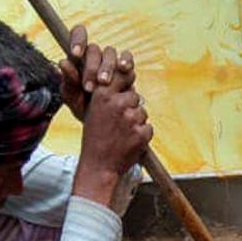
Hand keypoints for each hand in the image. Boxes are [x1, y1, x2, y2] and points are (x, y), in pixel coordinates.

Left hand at [60, 25, 135, 121]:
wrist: (103, 122)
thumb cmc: (84, 107)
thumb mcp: (72, 97)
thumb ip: (68, 81)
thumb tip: (64, 62)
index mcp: (79, 58)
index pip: (78, 36)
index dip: (78, 40)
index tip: (75, 54)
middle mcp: (95, 56)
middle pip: (94, 50)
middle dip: (91, 68)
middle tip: (89, 87)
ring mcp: (111, 61)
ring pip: (110, 54)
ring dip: (106, 68)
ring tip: (103, 84)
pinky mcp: (125, 69)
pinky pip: (127, 58)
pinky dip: (126, 61)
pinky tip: (123, 69)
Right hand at [70, 48, 151, 207]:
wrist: (98, 165)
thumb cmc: (95, 138)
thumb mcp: (92, 110)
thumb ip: (107, 94)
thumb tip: (125, 79)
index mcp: (102, 95)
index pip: (123, 74)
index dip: (127, 78)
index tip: (127, 83)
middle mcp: (116, 104)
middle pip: (135, 96)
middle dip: (130, 107)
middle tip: (119, 122)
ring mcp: (130, 119)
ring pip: (142, 112)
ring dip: (136, 122)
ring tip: (122, 134)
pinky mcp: (141, 133)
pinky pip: (148, 127)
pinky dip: (142, 135)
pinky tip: (129, 142)